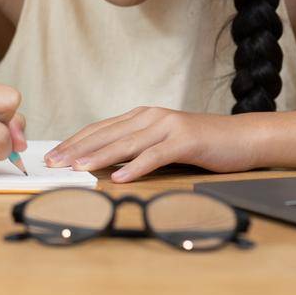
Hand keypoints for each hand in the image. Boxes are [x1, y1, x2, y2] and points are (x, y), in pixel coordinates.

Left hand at [44, 106, 261, 180]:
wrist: (242, 137)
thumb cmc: (202, 145)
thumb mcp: (163, 142)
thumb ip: (137, 147)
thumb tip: (106, 165)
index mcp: (142, 116)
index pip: (100, 128)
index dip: (75, 141)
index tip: (53, 156)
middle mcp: (151, 117)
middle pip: (106, 134)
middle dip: (77, 149)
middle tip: (54, 163)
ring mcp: (168, 127)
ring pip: (126, 143)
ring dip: (99, 156)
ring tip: (78, 168)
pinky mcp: (185, 140)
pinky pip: (155, 155)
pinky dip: (135, 167)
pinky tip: (120, 178)